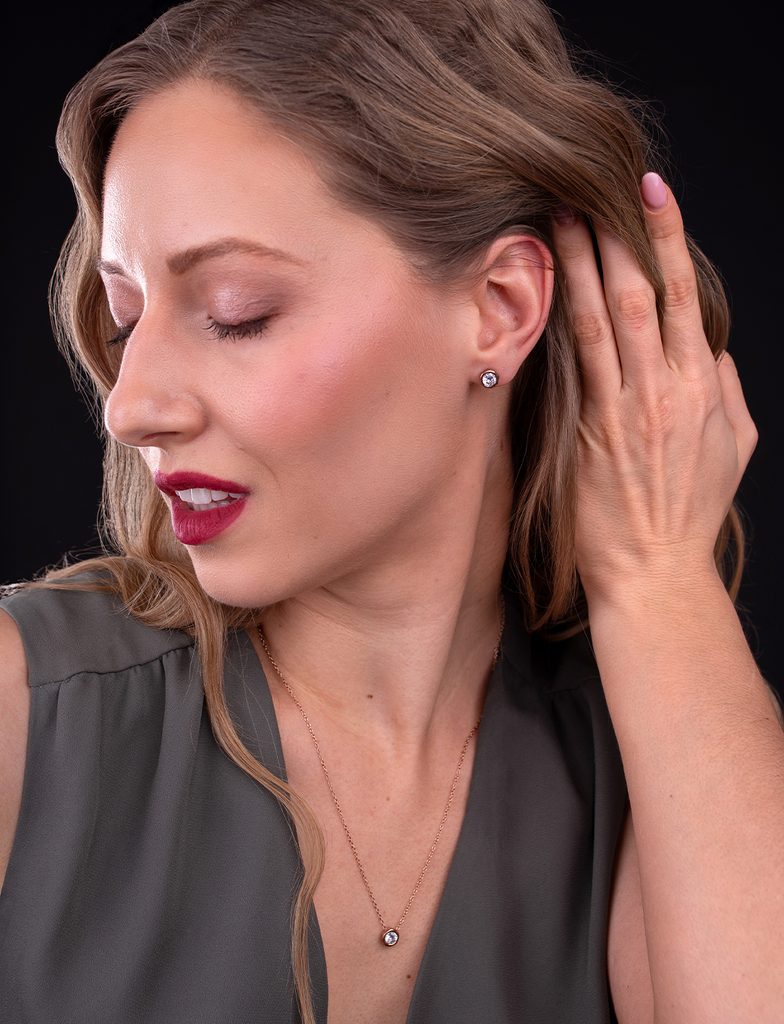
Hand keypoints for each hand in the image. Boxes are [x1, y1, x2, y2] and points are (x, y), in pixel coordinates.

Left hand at [552, 173, 757, 605]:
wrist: (655, 571)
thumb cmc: (693, 512)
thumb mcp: (736, 447)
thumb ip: (727, 388)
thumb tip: (714, 346)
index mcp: (702, 386)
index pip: (685, 295)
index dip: (668, 238)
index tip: (653, 192)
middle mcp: (662, 389)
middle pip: (637, 295)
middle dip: (613, 234)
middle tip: (588, 184)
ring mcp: (620, 410)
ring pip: (598, 321)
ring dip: (577, 265)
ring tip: (557, 218)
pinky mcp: (584, 434)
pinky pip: (570, 368)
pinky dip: (555, 323)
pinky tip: (539, 288)